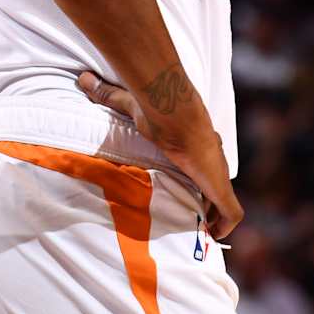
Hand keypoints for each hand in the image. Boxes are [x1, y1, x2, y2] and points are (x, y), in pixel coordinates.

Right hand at [79, 70, 243, 239]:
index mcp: (197, 144)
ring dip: (212, 216)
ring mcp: (218, 175)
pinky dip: (224, 225)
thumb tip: (83, 78)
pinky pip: (231, 214)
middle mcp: (212, 160)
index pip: (200, 163)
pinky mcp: (221, 189)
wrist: (178, 117)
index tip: (182, 189)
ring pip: (222, 202)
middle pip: (213, 186)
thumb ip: (109, 95)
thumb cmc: (158, 111)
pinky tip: (211, 235)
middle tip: (185, 216)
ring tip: (195, 231)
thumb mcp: (129, 104)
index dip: (193, 177)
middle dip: (202, 201)